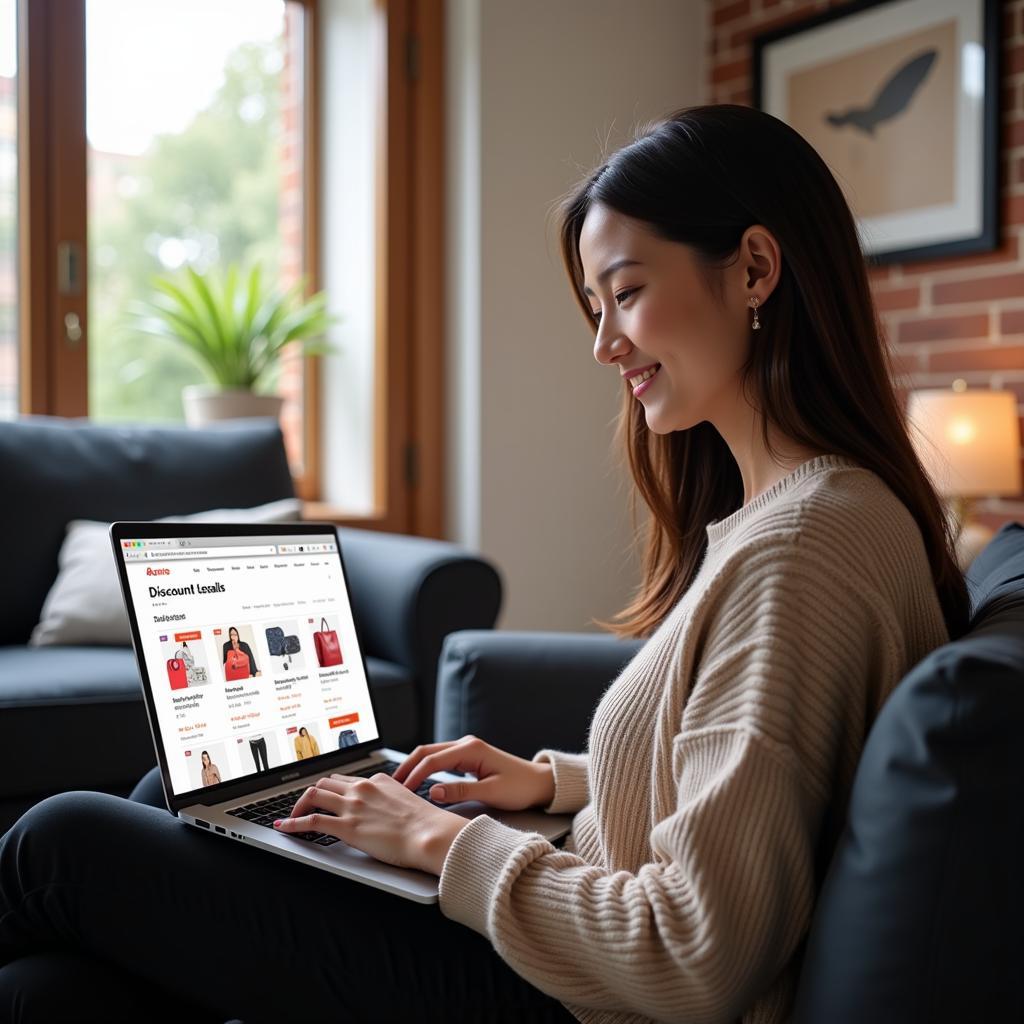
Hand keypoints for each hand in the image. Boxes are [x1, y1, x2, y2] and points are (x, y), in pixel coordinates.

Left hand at [274, 773, 470, 874]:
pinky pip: (311, 820)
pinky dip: (293, 823)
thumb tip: (385, 810)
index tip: (325, 796)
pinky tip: (285, 827)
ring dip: (299, 805)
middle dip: (312, 794)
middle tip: (305, 806)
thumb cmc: (425, 824)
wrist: (430, 834)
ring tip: (291, 816)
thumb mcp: (407, 803)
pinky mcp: (346, 826)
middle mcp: (362, 788)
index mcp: (378, 781)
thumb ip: (390, 801)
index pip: (346, 779)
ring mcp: (353, 806)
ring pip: (314, 794)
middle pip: (326, 783)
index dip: (331, 789)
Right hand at [392, 735, 554, 811]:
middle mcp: (466, 744)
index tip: (401, 791)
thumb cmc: (520, 787)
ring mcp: (466, 749)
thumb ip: (461, 792)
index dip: (414, 775)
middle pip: (427, 752)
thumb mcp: (492, 793)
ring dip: (415, 767)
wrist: (539, 783)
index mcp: (471, 749)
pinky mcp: (468, 757)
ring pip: (431, 755)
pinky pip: (440, 760)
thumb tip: (432, 793)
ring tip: (399, 784)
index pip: (433, 760)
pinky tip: (417, 781)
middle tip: (391, 785)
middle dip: (407, 767)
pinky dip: (425, 769)